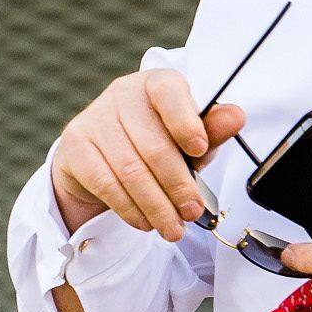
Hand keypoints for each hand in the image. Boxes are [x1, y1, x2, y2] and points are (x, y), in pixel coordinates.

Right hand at [52, 69, 246, 240]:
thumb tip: (236, 117)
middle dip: (177, 185)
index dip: (185, 121)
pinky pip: (106, 183)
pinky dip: (130, 208)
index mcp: (156, 84)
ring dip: (156, 205)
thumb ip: (211, 131)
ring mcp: (95, 118)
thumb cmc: (154, 141)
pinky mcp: (75, 145)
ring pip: (130, 170)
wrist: (101, 155)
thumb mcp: (189, 138)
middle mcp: (122, 94)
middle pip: (153, 145)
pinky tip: (146, 222)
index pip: (169, 93)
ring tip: (173, 228)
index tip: (199, 150)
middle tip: (192, 212)